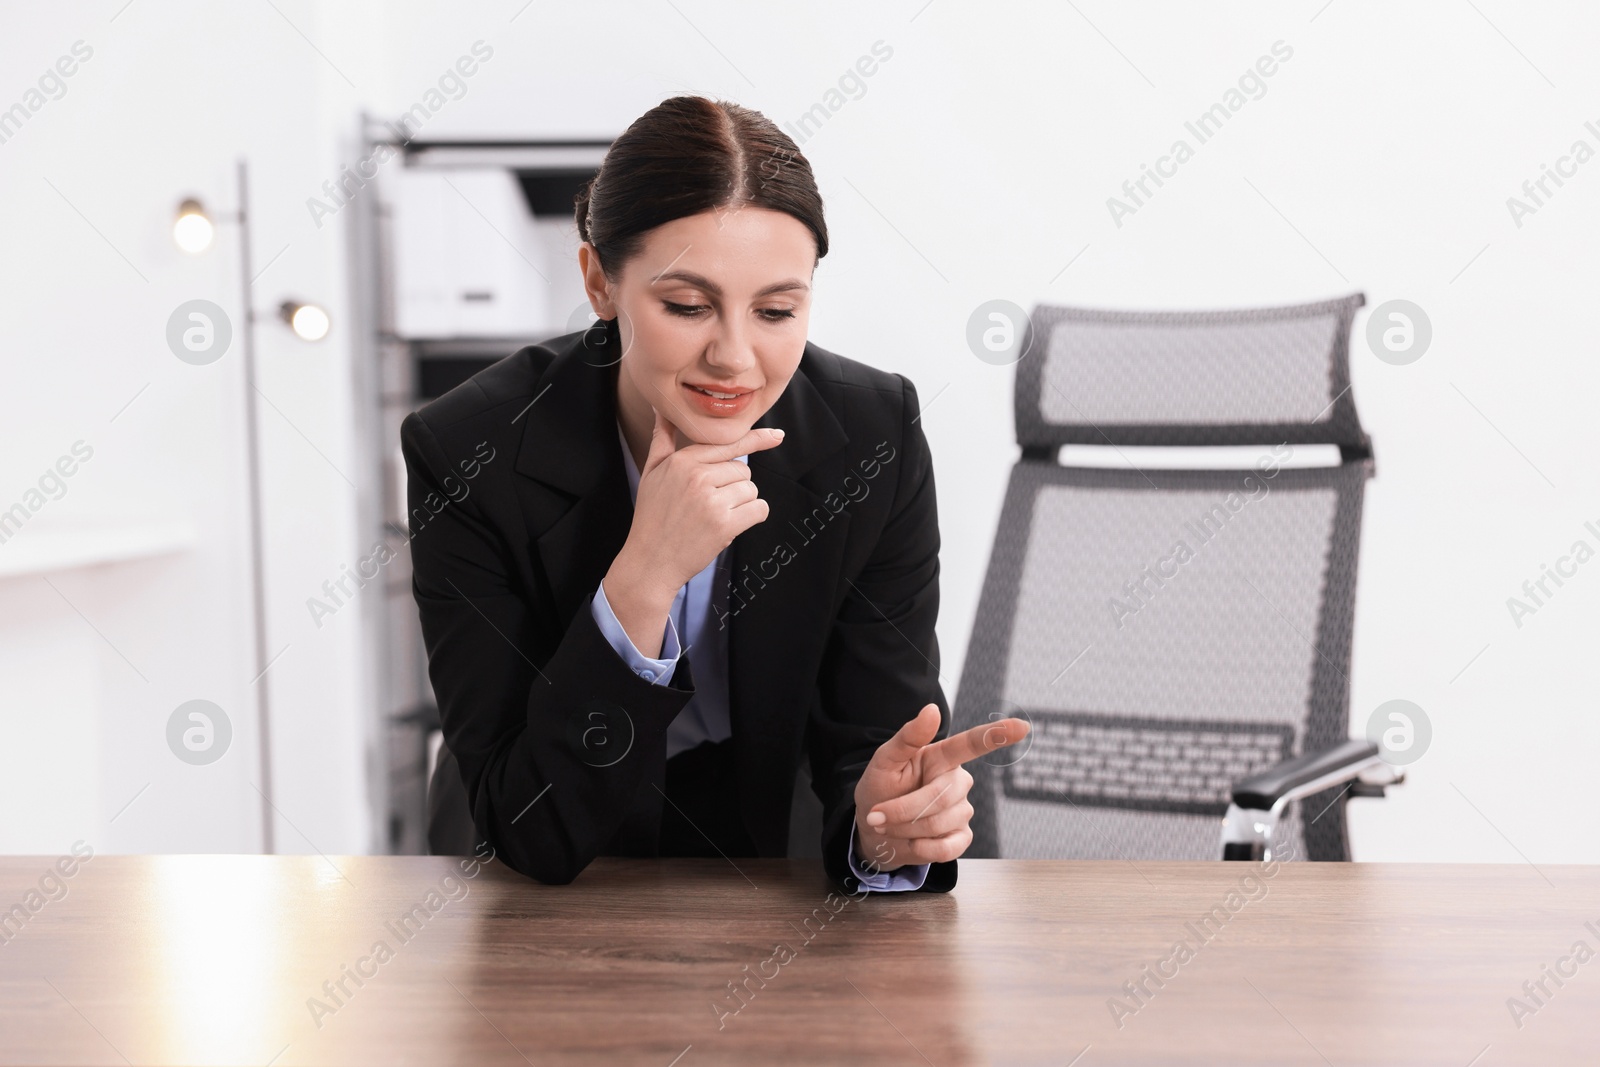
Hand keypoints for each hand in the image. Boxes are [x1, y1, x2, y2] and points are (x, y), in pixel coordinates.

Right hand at [602, 408, 783, 654]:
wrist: (650, 562)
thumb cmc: (652, 517)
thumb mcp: (651, 472)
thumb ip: (662, 439)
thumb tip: (661, 409)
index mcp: (682, 462)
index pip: (728, 444)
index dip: (755, 440)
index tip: (776, 436)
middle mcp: (698, 477)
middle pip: (743, 469)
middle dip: (733, 487)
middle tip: (708, 505)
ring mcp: (712, 501)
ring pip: (751, 489)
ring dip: (741, 504)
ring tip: (713, 516)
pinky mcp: (725, 524)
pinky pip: (759, 509)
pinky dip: (752, 517)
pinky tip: (731, 525)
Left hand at [852, 703, 1029, 872]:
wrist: (873, 830)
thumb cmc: (880, 790)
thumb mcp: (884, 761)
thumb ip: (908, 737)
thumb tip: (932, 710)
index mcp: (942, 757)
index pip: (972, 744)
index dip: (997, 736)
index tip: (1021, 727)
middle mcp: (958, 781)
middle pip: (942, 796)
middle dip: (904, 809)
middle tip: (877, 815)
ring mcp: (963, 810)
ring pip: (940, 823)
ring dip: (906, 829)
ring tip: (891, 825)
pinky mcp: (961, 837)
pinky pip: (947, 848)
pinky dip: (921, 849)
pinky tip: (911, 841)